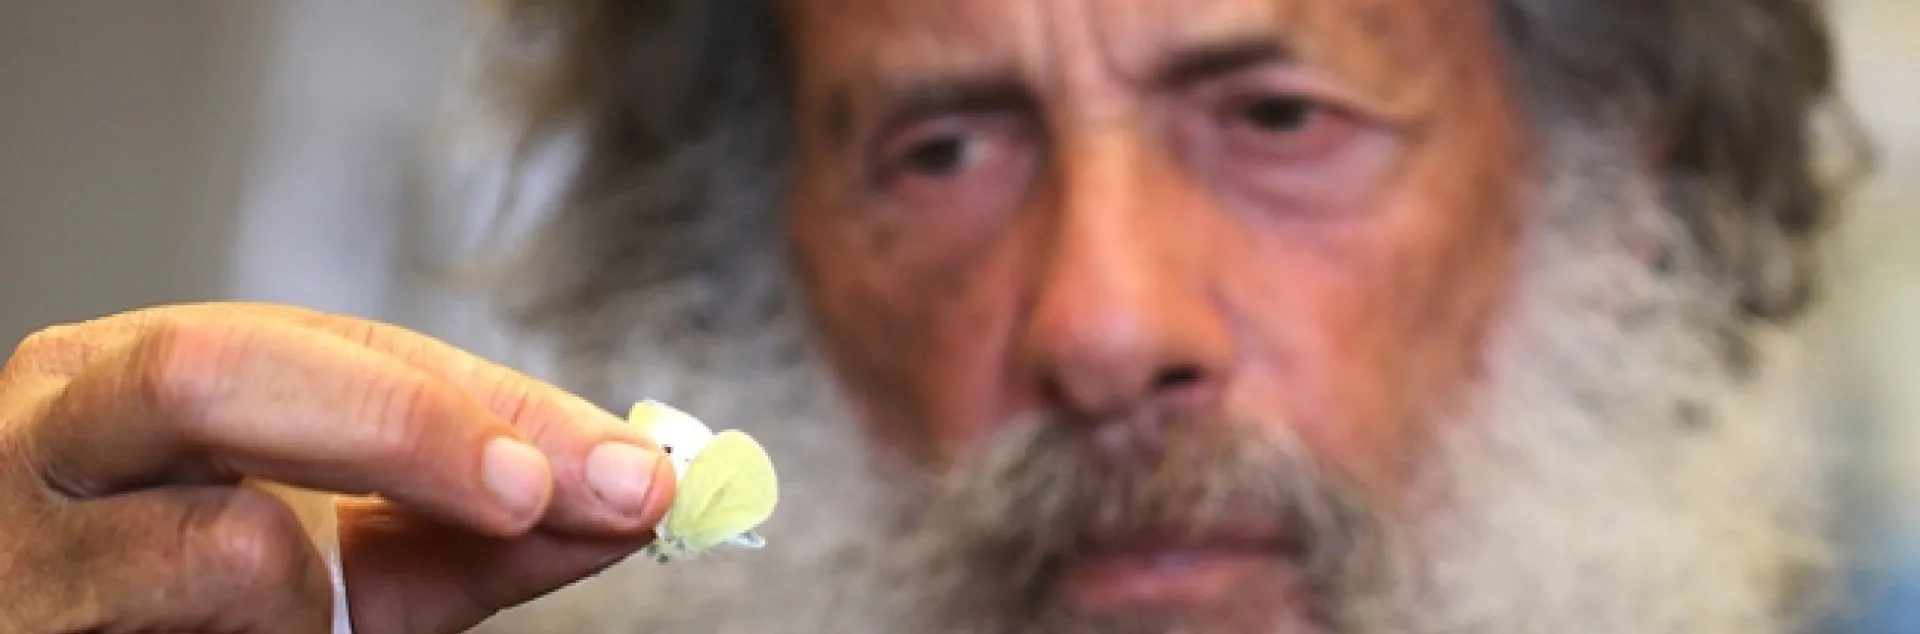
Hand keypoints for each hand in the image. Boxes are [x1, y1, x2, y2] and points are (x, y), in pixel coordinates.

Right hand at [0, 303, 677, 633]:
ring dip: (318, 603)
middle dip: (408, 428)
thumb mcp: (340, 564)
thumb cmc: (182, 614)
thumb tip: (631, 495)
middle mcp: (63, 426)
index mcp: (150, 371)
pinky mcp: (13, 628)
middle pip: (225, 372)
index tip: (621, 468)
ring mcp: (23, 537)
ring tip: (307, 626)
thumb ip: (470, 529)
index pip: (344, 344)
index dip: (489, 405)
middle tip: (533, 495)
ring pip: (217, 543)